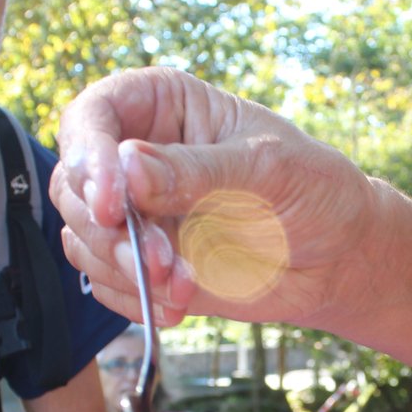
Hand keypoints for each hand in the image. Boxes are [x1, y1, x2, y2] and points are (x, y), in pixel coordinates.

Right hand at [52, 67, 380, 328]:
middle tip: (156, 260)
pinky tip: (180, 305)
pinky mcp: (142, 264)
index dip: (87, 156)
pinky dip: (135, 299)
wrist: (339, 257)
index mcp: (161, 106)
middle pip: (72, 185)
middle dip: (108, 229)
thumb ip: (196, 169)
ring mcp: (136, 213)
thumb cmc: (313, 189)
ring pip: (80, 237)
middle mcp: (135, 157)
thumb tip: (125, 166)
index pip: (91, 117)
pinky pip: (105, 283)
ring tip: (182, 285)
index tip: (111, 201)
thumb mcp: (266, 167)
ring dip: (122, 268)